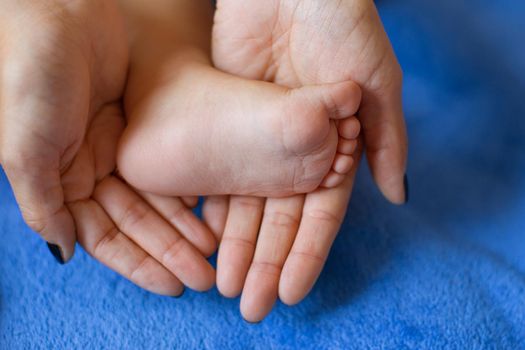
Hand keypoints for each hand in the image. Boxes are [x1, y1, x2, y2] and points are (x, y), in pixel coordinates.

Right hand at [0, 0, 215, 293]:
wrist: (60, 12)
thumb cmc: (31, 77)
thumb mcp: (25, 147)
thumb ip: (42, 202)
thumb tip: (64, 252)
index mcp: (58, 182)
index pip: (103, 238)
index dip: (137, 264)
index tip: (172, 285)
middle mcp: (88, 170)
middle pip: (136, 225)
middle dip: (168, 252)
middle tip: (205, 276)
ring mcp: (117, 149)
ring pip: (155, 201)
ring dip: (181, 229)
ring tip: (213, 254)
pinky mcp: (140, 127)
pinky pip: (166, 168)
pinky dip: (185, 192)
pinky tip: (209, 213)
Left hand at [210, 0, 405, 320]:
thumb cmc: (342, 28)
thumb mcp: (375, 84)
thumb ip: (385, 139)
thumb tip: (399, 196)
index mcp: (334, 148)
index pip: (319, 214)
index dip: (307, 253)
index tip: (292, 291)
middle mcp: (296, 151)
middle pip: (280, 218)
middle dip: (267, 261)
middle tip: (252, 304)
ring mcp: (260, 139)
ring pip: (248, 203)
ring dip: (237, 245)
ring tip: (224, 284)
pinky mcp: (228, 121)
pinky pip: (218, 171)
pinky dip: (211, 205)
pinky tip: (203, 239)